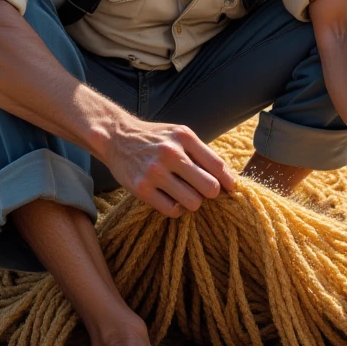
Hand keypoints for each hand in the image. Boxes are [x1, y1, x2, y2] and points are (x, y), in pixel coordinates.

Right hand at [103, 116, 235, 217]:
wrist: (117, 137)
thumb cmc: (155, 139)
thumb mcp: (179, 134)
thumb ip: (201, 152)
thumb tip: (227, 178)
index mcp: (184, 137)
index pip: (218, 166)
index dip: (228, 182)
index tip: (229, 189)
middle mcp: (170, 153)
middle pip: (210, 188)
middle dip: (210, 193)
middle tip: (202, 190)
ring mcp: (154, 172)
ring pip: (193, 203)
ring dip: (193, 202)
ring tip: (185, 194)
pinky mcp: (141, 189)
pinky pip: (172, 211)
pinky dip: (176, 209)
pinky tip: (172, 199)